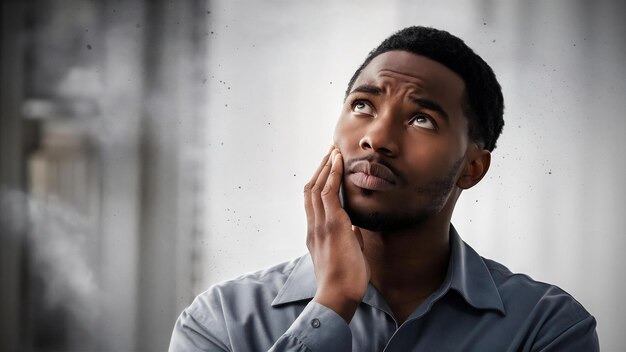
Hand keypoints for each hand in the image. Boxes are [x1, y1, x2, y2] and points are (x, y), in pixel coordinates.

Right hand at [304, 146, 369, 322]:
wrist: (338, 295)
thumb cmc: (345, 281)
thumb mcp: (347, 255)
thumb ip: (348, 239)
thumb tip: (354, 229)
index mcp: (316, 234)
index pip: (313, 202)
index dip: (319, 183)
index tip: (327, 168)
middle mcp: (314, 226)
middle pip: (311, 189)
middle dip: (320, 169)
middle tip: (329, 153)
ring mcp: (321, 224)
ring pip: (317, 186)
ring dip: (325, 166)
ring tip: (333, 151)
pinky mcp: (332, 224)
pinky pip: (328, 193)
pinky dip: (332, 174)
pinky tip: (337, 162)